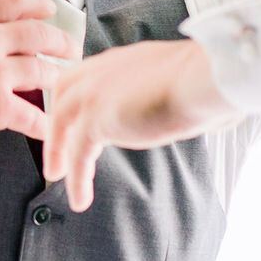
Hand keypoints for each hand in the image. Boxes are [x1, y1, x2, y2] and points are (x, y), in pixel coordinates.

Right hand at [0, 0, 69, 149]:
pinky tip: (51, 127)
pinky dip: (44, 123)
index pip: (13, 2)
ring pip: (41, 73)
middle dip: (60, 41)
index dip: (37, 3)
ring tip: (62, 81)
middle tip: (70, 48)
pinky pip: (31, 117)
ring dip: (55, 77)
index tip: (50, 9)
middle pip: (38, 35)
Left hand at [43, 39, 235, 211]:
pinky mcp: (97, 120)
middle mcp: (101, 73)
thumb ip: (160, 91)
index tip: (71, 117)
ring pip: (63, 125)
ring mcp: (94, 94)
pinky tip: (80, 199)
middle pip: (63, 95)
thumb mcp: (174, 78)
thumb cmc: (204, 79)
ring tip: (57, 175)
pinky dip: (77, 179)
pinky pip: (78, 154)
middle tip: (56, 148)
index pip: (84, 76)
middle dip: (57, 122)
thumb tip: (176, 107)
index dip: (74, 96)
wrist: (204, 79)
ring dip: (57, 151)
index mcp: (119, 61)